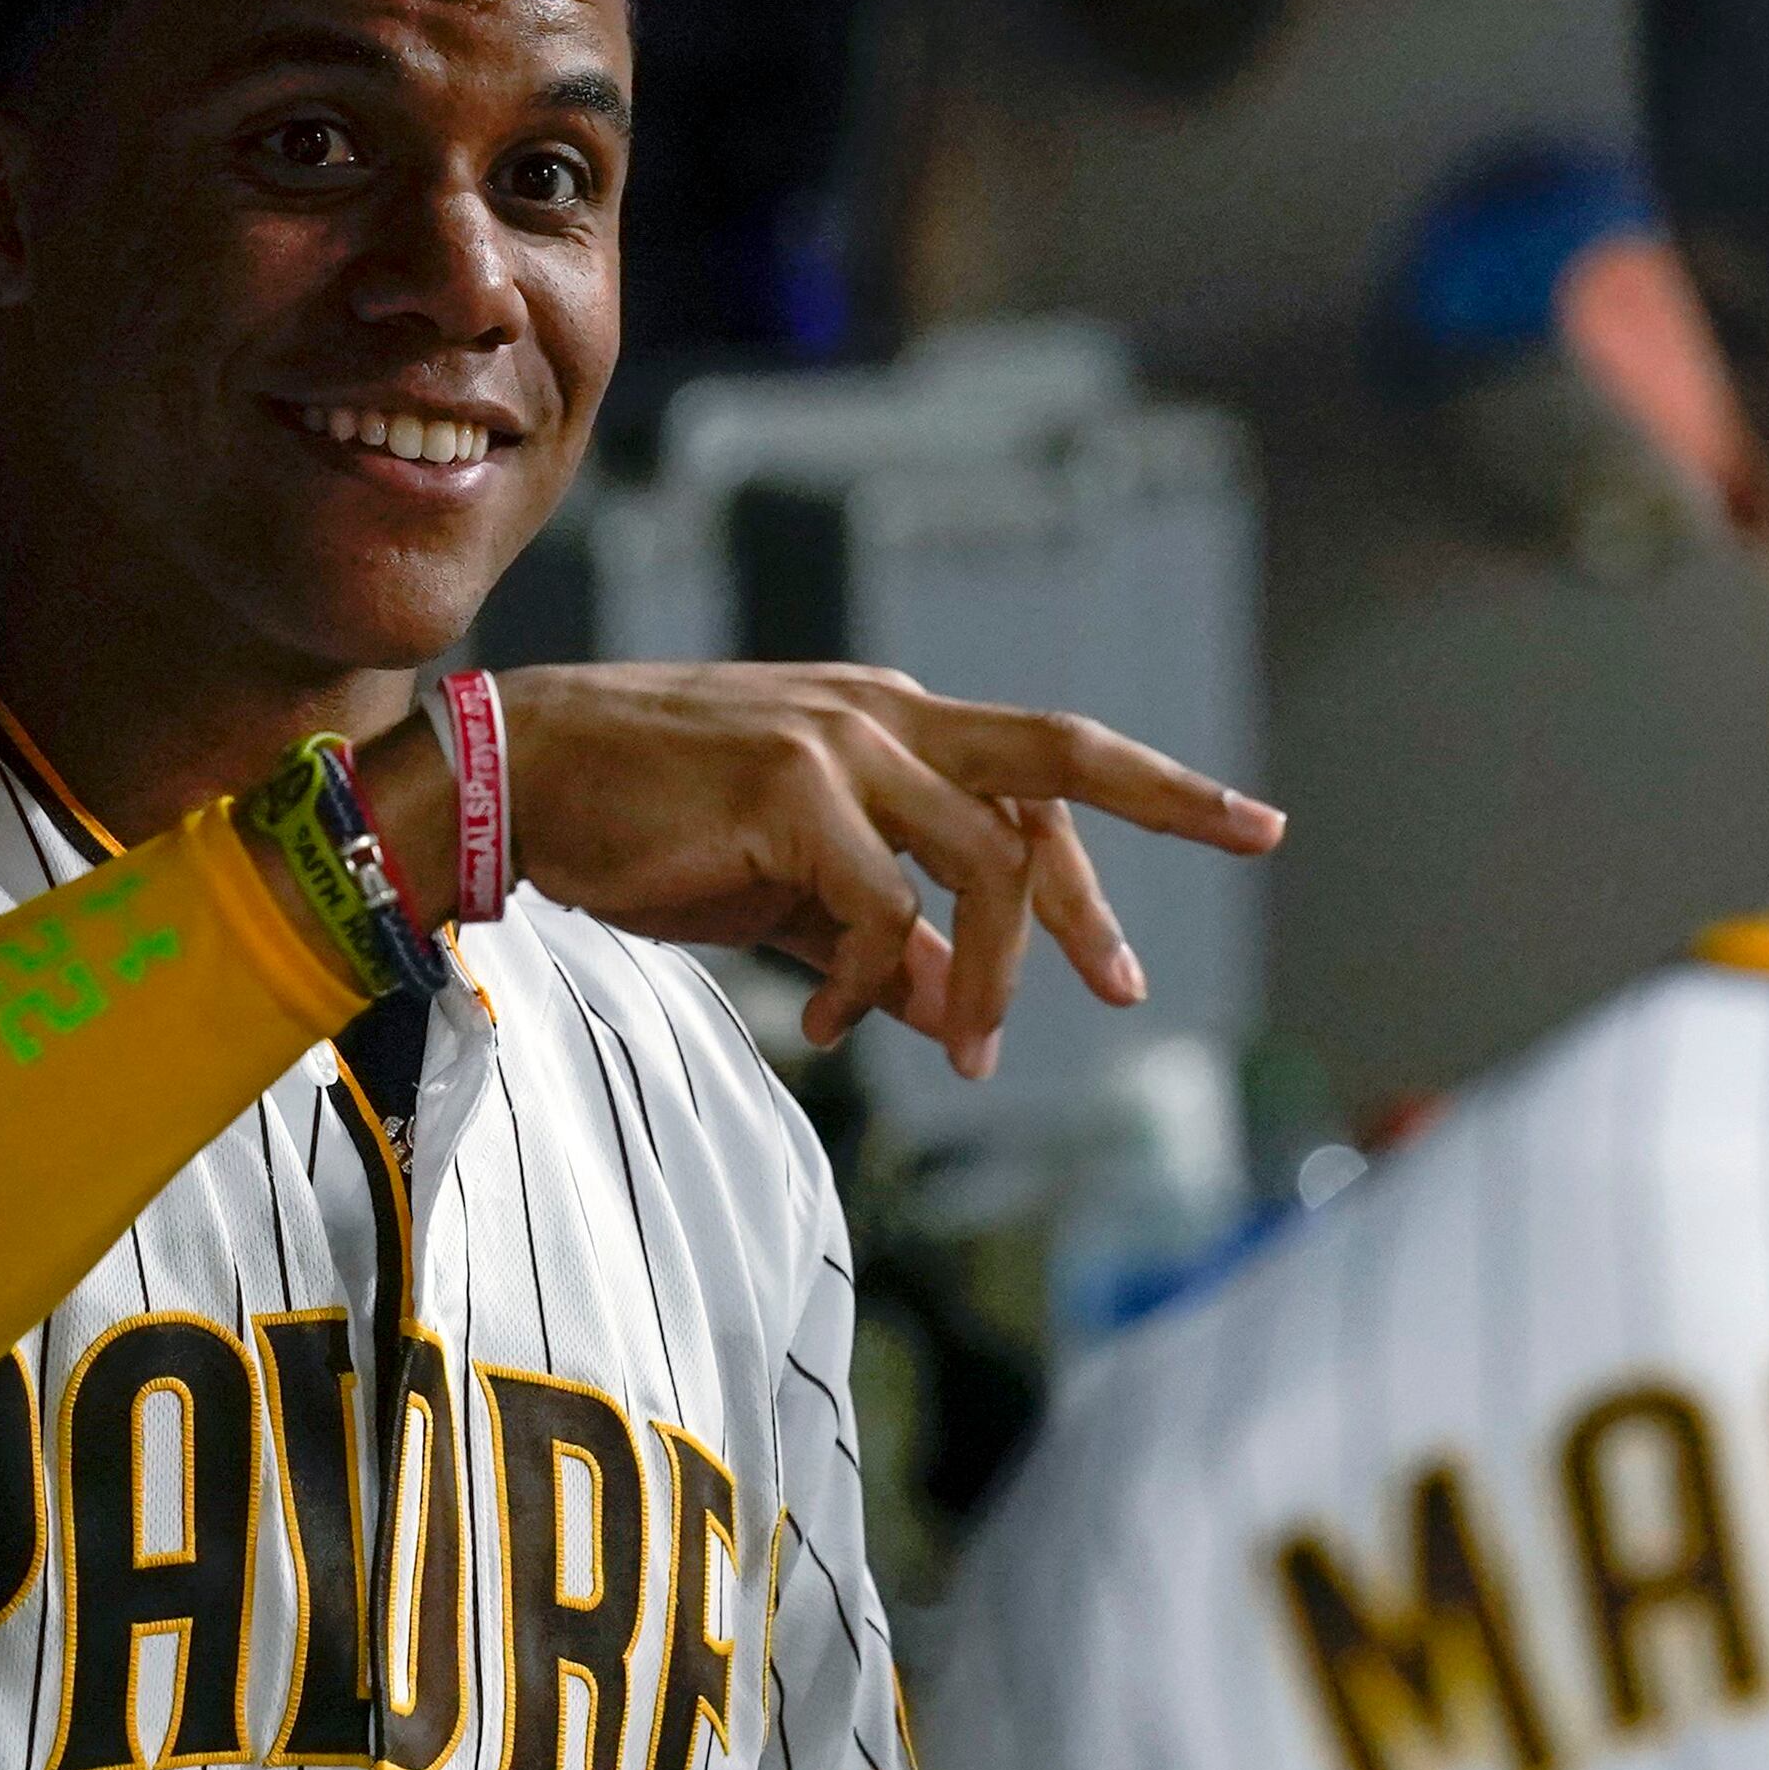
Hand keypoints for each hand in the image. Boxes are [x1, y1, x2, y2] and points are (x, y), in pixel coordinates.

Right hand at [355, 664, 1282, 1075]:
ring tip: (974, 1055)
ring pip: (984, 863)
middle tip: (1244, 861)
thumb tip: (957, 1012)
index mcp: (890, 719)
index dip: (1153, 797)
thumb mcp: (787, 889)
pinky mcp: (790, 793)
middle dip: (1167, 808)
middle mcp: (883, 714)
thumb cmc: (647, 826)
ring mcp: (840, 744)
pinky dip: (877, 985)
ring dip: (995, 977)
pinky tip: (842, 1029)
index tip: (1247, 826)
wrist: (521, 778)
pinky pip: (882, 913)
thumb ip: (880, 938)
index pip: (1045, 757)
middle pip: (1058, 758)